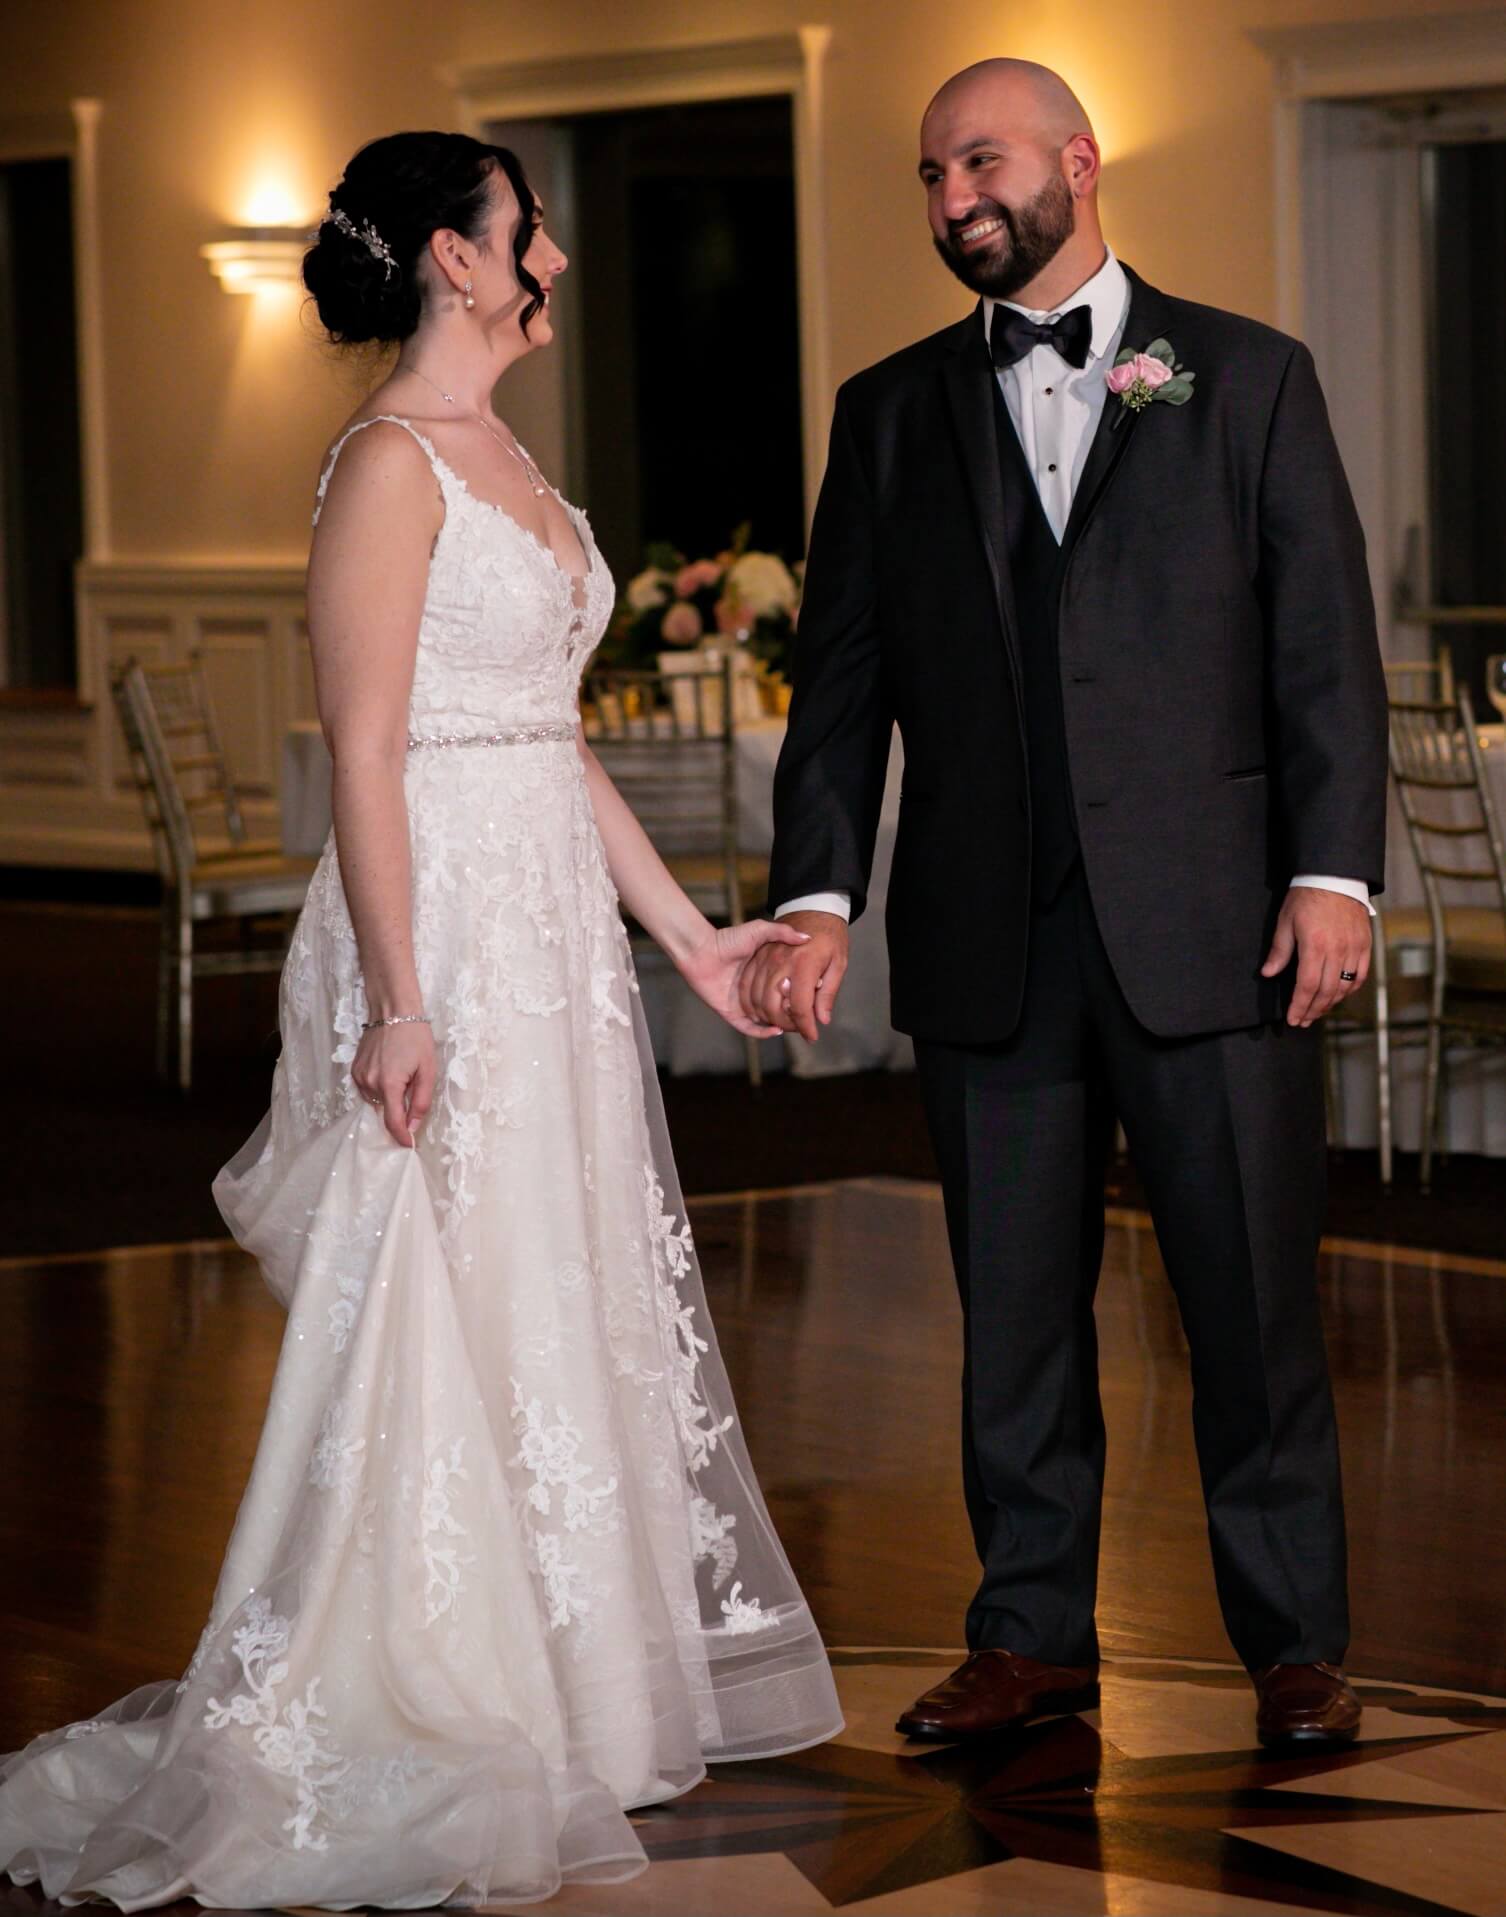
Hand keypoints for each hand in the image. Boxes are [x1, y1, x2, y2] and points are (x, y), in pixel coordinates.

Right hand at [351, 1021, 435, 1147]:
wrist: (393, 1010)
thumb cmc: (416, 1038)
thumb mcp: (427, 1070)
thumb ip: (420, 1102)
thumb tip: (413, 1127)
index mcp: (389, 1084)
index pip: (393, 1122)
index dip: (401, 1138)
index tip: (409, 1146)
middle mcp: (369, 1083)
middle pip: (384, 1112)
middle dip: (399, 1110)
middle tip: (413, 1087)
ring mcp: (359, 1077)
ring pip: (375, 1102)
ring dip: (389, 1099)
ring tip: (402, 1074)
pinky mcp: (354, 1070)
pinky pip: (367, 1091)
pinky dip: (379, 1089)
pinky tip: (390, 1071)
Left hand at [679, 919, 812, 1036]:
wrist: (701, 950)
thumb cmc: (728, 938)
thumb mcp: (760, 931)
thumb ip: (783, 932)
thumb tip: (807, 938)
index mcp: (763, 974)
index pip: (785, 989)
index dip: (800, 993)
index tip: (816, 994)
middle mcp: (755, 990)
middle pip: (778, 1007)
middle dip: (792, 1013)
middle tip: (809, 1016)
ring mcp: (743, 1003)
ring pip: (765, 1020)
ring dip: (780, 1024)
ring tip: (796, 1024)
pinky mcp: (731, 1013)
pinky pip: (748, 1028)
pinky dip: (762, 1032)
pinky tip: (777, 1030)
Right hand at [739, 910, 849, 1042]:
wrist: (813, 908)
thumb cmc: (831, 935)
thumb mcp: (839, 962)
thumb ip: (828, 991)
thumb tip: (822, 1019)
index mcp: (803, 965)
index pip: (799, 1007)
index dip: (805, 1026)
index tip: (812, 1036)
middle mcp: (779, 964)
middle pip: (774, 1007)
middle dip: (786, 1024)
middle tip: (799, 1028)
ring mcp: (763, 960)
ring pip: (757, 1001)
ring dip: (769, 1017)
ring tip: (785, 1021)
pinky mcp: (755, 958)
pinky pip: (747, 988)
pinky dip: (753, 1003)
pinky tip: (767, 1010)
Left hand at [1260, 887, 1371, 1026]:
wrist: (1336, 876)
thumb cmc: (1306, 897)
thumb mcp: (1285, 921)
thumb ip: (1279, 950)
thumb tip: (1267, 973)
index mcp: (1315, 946)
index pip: (1307, 986)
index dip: (1300, 1006)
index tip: (1293, 1019)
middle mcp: (1338, 950)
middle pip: (1326, 991)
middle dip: (1313, 1010)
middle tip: (1303, 1021)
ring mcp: (1354, 948)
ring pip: (1345, 986)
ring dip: (1330, 1003)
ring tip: (1317, 1011)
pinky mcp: (1365, 944)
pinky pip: (1360, 975)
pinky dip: (1350, 989)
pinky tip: (1339, 995)